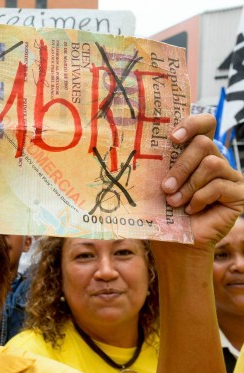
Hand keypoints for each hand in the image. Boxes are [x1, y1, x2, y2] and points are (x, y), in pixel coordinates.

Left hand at [162, 114, 243, 247]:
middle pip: (204, 144)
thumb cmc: (164, 213)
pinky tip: (191, 210)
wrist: (176, 243)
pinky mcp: (238, 193)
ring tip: (174, 202)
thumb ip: (160, 166)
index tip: (173, 138)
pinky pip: (219, 186)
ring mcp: (230, 176)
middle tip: (165, 187)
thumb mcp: (158, 185)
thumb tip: (142, 148)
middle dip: (181, 166)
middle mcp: (216, 161)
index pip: (204, 125)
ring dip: (188, 185)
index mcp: (196, 154)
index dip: (192, 124)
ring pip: (211, 164)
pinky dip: (199, 199)